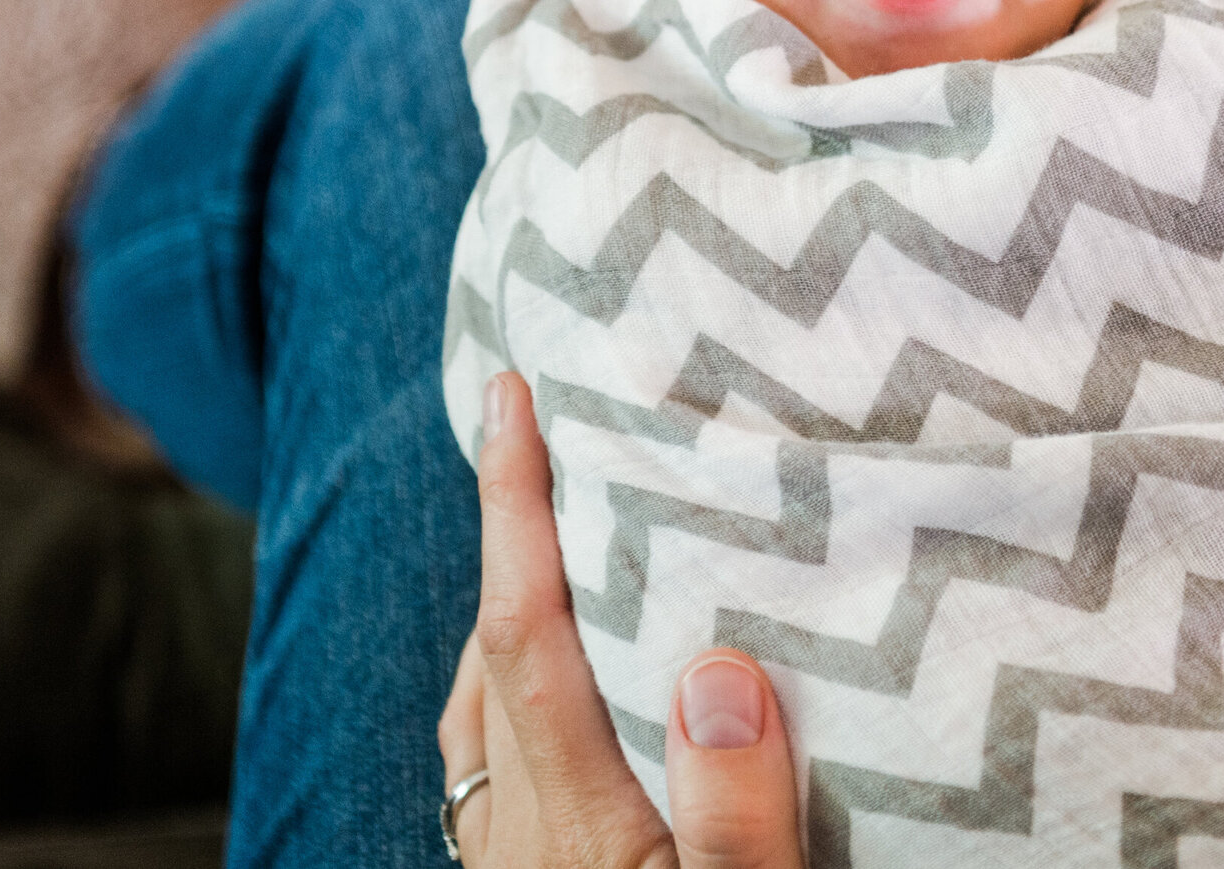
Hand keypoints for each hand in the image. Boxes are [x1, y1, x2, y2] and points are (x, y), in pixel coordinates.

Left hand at [439, 372, 804, 867]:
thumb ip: (736, 815)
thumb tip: (719, 673)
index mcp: (585, 820)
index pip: (529, 633)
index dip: (515, 508)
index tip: (516, 401)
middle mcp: (527, 830)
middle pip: (500, 649)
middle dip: (518, 527)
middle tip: (555, 422)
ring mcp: (512, 859)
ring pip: (487, 700)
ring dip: (515, 599)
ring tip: (563, 524)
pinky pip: (490, 755)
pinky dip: (506, 681)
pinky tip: (550, 668)